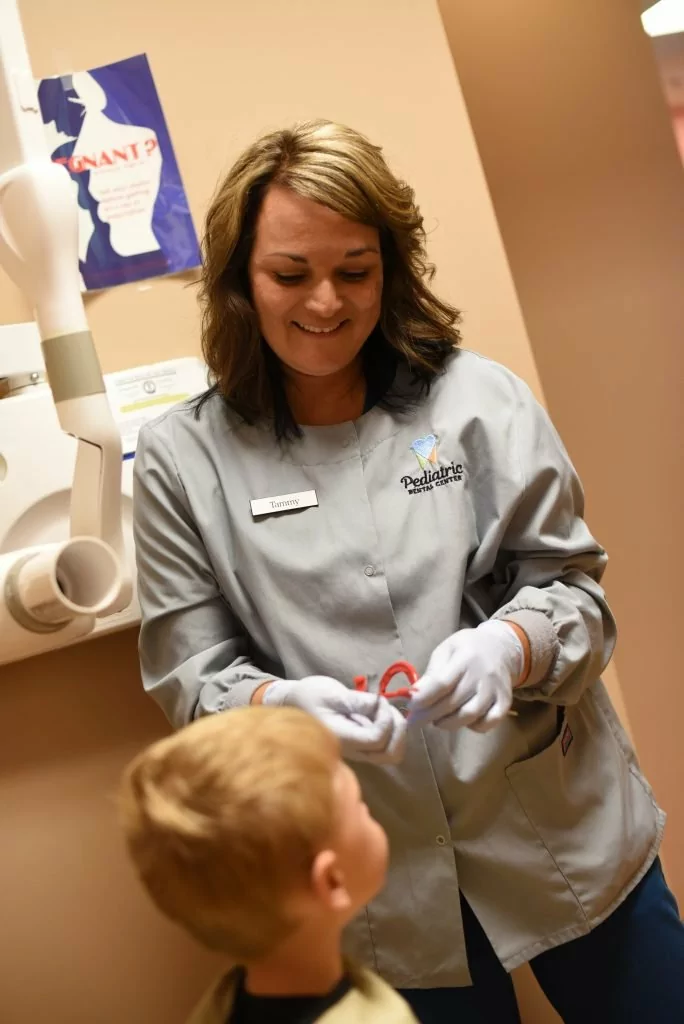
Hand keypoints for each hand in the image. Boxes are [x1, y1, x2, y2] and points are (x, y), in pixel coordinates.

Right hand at [263, 676, 406, 763]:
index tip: (378, 700)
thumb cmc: (309, 696)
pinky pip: (385, 747)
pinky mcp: (361, 746)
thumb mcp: (331, 693)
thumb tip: (381, 705)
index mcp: (343, 738)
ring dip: (397, 732)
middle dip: (398, 730)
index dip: (386, 719)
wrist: (294, 704)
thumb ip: (357, 702)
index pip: (377, 739)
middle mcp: (353, 751)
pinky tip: (381, 715)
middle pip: (391, 754)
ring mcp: (358, 751)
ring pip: (391, 754)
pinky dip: (392, 732)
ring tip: (385, 711)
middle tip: (388, 708)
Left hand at [408, 620, 523, 731]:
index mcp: (465, 657)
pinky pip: (489, 722)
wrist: (501, 647)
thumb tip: (414, 695)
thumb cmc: (466, 649)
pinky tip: (463, 721)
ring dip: (449, 723)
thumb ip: (432, 673)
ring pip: (470, 715)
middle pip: (453, 701)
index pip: (442, 682)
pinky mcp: (505, 701)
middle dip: (429, 715)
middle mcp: (483, 674)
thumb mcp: (445, 651)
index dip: (424, 698)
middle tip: (415, 722)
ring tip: (437, 721)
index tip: (410, 707)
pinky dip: (474, 727)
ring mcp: (496, 689)